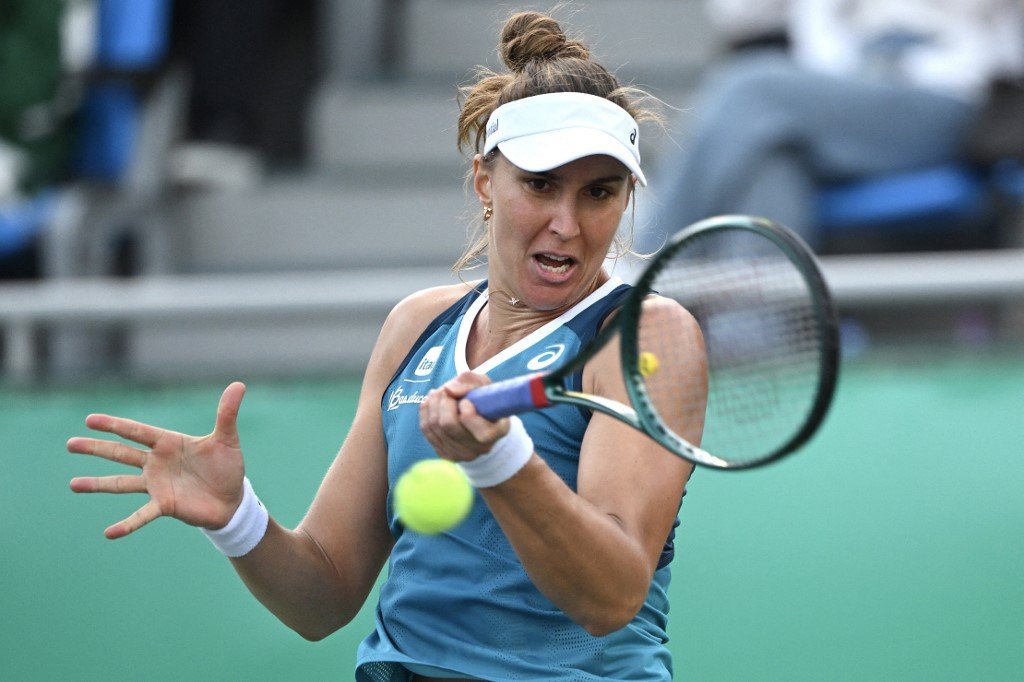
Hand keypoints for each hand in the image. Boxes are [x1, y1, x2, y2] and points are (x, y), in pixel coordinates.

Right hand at [67, 382, 247, 538]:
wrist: (233, 499)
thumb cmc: (227, 467)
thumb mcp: (227, 439)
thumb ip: (227, 414)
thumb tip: (238, 385)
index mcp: (168, 443)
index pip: (137, 431)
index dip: (114, 425)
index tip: (90, 419)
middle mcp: (157, 463)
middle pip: (121, 453)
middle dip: (96, 448)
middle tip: (70, 443)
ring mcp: (157, 485)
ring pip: (122, 483)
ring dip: (98, 484)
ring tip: (73, 484)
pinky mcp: (164, 505)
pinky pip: (141, 515)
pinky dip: (127, 524)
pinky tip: (109, 533)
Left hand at [419, 371, 508, 461]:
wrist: (479, 417)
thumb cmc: (484, 399)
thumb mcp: (484, 384)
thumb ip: (470, 382)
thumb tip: (449, 390)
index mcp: (497, 431)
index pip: (480, 431)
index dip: (468, 413)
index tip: (465, 400)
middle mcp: (481, 448)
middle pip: (449, 425)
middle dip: (444, 401)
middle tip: (447, 390)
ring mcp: (462, 454)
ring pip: (435, 426)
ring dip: (433, 403)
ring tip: (439, 393)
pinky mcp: (445, 454)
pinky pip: (426, 430)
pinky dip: (426, 411)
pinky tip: (432, 402)